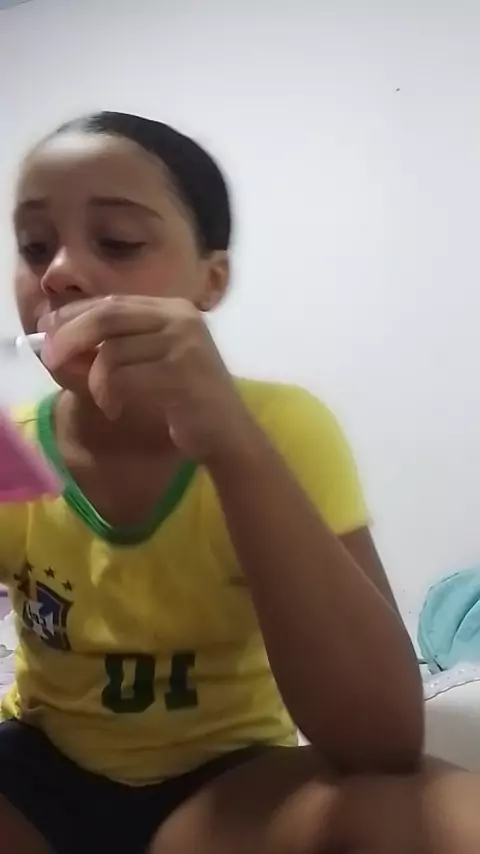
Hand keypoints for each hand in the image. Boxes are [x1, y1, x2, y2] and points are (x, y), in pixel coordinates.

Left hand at [39, 296, 256, 463]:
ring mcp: (184, 343)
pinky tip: (117, 410)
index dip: (74, 314)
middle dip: (70, 336)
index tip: (46, 332)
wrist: (226, 434)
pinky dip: (110, 395)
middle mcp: (180, 318)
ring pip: (112, 350)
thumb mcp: (148, 364)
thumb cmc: (184, 402)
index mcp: (173, 309)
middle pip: (107, 315)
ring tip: (105, 400)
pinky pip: (123, 377)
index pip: (112, 301)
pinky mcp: (181, 373)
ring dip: (96, 380)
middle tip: (50, 359)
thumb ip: (112, 348)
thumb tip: (53, 342)